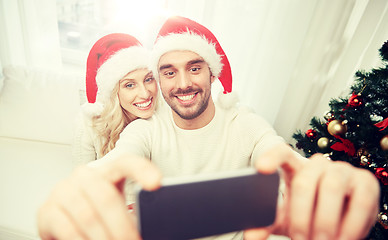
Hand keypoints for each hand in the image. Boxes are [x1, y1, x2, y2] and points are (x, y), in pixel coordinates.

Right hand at [37, 153, 161, 239]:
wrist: (64, 224)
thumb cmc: (99, 215)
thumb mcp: (118, 210)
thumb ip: (133, 213)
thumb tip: (150, 228)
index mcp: (108, 171)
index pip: (126, 163)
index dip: (142, 170)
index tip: (157, 183)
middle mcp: (85, 176)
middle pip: (108, 198)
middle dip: (123, 227)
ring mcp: (64, 190)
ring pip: (89, 216)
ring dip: (104, 239)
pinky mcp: (47, 209)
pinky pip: (67, 229)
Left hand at [245, 143, 379, 239]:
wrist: (339, 221)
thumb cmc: (307, 214)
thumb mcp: (286, 219)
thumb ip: (268, 224)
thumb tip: (251, 236)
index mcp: (294, 167)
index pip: (281, 153)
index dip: (271, 157)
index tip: (261, 168)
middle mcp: (318, 164)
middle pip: (304, 181)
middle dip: (301, 216)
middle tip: (300, 239)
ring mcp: (342, 170)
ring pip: (331, 188)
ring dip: (325, 222)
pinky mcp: (365, 182)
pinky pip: (360, 201)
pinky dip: (351, 226)